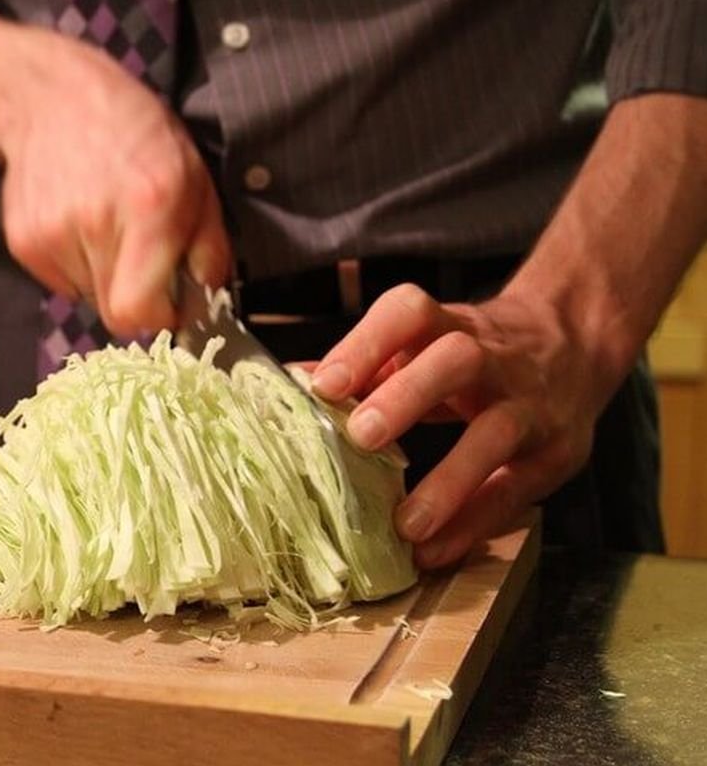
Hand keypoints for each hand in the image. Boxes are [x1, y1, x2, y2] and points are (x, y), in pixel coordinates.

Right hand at [0, 33, 229, 335]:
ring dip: (105, 277)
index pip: (137, 312)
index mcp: (148, 209)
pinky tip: (79, 221)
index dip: (157, 318)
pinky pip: (61, 282)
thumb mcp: (196, 178)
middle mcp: (94, 224)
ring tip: (107, 226)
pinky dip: (77, 264)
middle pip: (114, 312)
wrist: (52, 98)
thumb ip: (209, 247)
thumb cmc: (138, 134)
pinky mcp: (22, 242)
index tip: (168, 303)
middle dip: (135, 296)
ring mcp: (50, 235)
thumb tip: (204, 303)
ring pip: (88, 297)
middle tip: (141, 259)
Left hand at [310, 283, 615, 568]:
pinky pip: (516, 490)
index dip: (365, 345)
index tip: (324, 386)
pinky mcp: (558, 451)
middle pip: (456, 360)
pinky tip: (435, 550)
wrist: (574, 341)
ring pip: (498, 430)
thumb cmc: (472, 350)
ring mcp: (530, 402)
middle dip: (408, 395)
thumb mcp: (422, 345)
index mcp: (448, 325)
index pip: (409, 313)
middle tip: (362, 436)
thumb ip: (366, 365)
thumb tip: (292, 382)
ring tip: (405, 524)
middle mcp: (492, 355)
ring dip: (450, 479)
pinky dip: (473, 524)